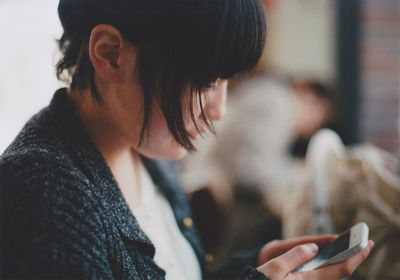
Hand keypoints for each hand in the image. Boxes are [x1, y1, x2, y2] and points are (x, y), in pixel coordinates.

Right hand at [257, 237, 373, 279]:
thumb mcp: (275, 267)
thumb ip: (295, 255)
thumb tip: (314, 248)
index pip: (340, 270)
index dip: (355, 257)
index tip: (366, 245)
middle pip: (340, 273)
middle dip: (353, 258)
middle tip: (365, 244)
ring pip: (332, 275)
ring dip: (343, 261)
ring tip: (350, 248)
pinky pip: (323, 276)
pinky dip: (331, 266)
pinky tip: (331, 258)